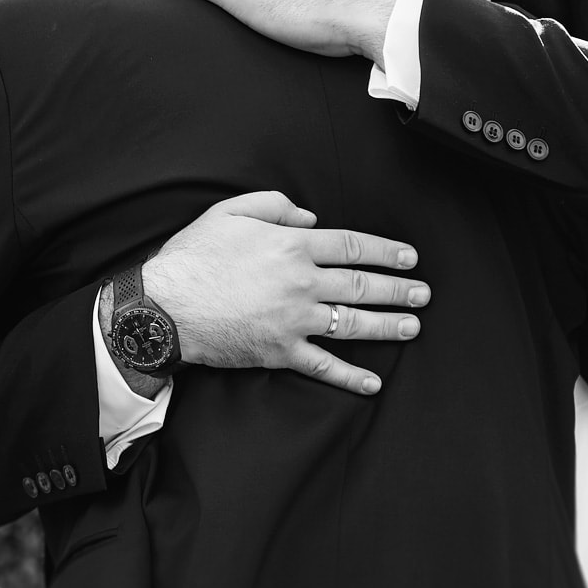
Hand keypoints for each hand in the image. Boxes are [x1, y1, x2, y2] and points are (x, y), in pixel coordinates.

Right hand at [141, 191, 428, 393]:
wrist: (164, 306)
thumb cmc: (194, 256)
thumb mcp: (229, 211)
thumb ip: (274, 205)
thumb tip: (310, 217)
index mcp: (292, 246)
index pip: (352, 247)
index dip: (386, 251)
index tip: (409, 257)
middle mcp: (301, 283)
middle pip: (362, 285)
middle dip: (398, 289)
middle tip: (422, 293)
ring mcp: (294, 321)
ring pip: (353, 323)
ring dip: (388, 325)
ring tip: (412, 326)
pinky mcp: (280, 352)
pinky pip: (324, 366)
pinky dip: (350, 376)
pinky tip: (373, 382)